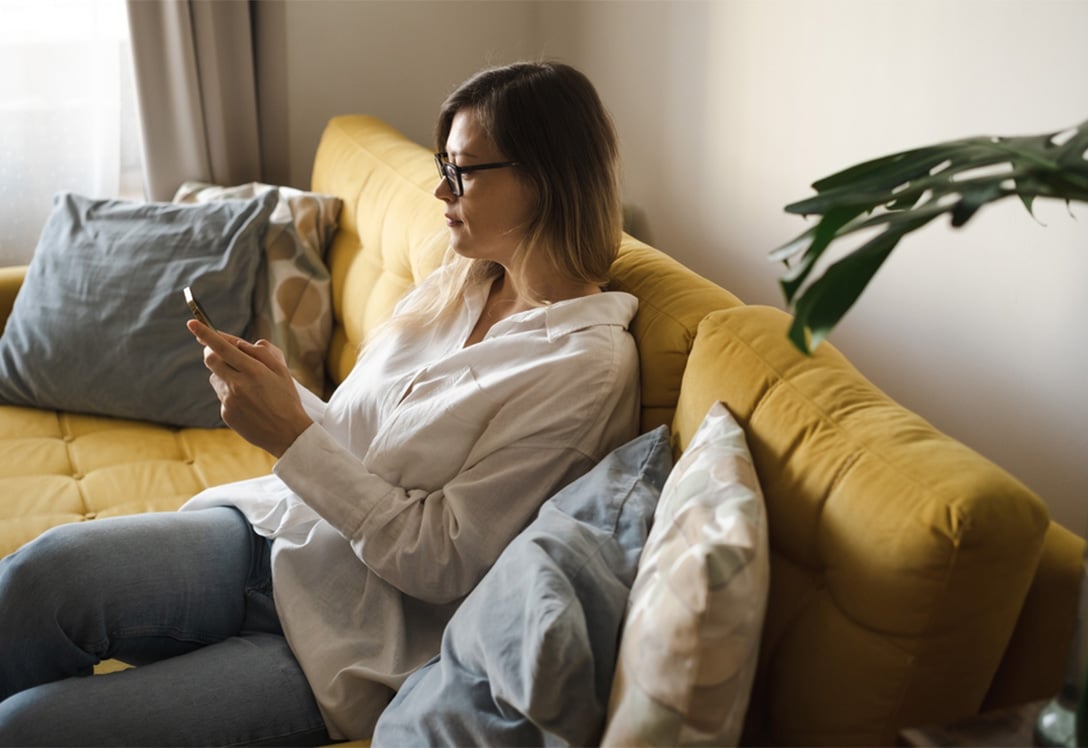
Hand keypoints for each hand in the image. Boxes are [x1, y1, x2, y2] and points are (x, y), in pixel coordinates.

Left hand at [187, 320, 312, 457]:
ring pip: (215, 378)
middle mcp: (238, 384)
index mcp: (253, 371)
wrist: (287, 434)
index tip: (192, 323)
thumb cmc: (287, 399)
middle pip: (210, 360)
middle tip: (222, 352)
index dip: (205, 333)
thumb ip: (262, 353)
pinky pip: (222, 396)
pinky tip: (248, 403)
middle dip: (212, 352)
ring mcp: (229, 400)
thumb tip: (239, 343)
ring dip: (224, 375)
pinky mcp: (226, 414)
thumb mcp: (282, 371)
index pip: (222, 347)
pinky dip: (231, 394)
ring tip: (246, 386)